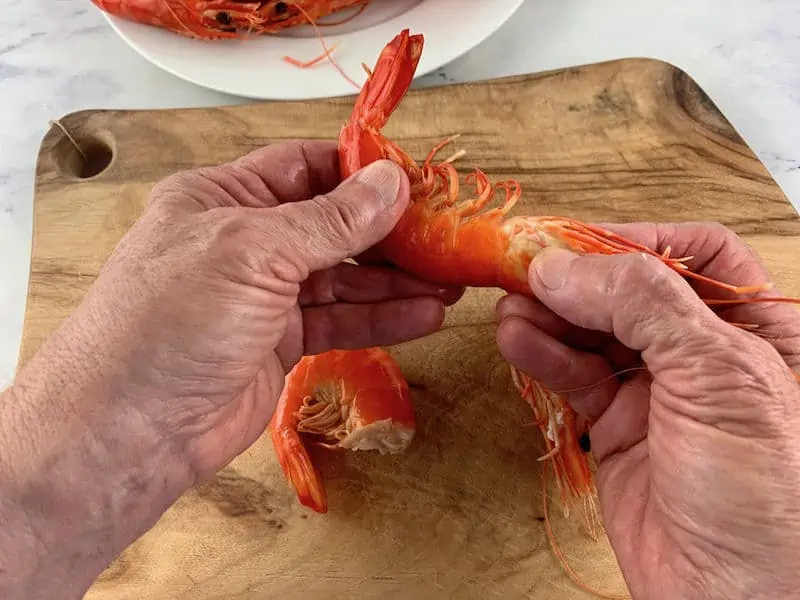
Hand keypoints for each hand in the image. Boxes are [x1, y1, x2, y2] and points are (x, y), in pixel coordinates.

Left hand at [3, 140, 460, 598]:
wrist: (131, 431)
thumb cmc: (175, 320)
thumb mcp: (254, 253)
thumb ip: (330, 220)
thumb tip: (393, 182)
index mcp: (224, 198)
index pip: (305, 167)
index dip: (361, 172)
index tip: (418, 183)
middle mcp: (245, 242)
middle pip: (332, 225)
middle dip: (389, 233)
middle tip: (447, 239)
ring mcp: (263, 296)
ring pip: (342, 278)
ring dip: (395, 282)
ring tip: (450, 283)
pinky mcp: (279, 344)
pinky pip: (339, 322)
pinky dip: (380, 319)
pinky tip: (424, 317)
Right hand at [496, 223, 799, 599]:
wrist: (735, 599)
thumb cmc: (768, 492)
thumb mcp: (719, 376)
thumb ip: (643, 305)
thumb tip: (562, 265)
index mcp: (760, 326)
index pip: (696, 253)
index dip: (636, 240)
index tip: (575, 241)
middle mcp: (706, 352)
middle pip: (630, 291)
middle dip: (576, 280)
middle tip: (522, 270)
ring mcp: (659, 390)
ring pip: (592, 332)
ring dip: (547, 316)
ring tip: (508, 307)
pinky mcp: (618, 426)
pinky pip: (573, 375)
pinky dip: (541, 355)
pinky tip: (516, 340)